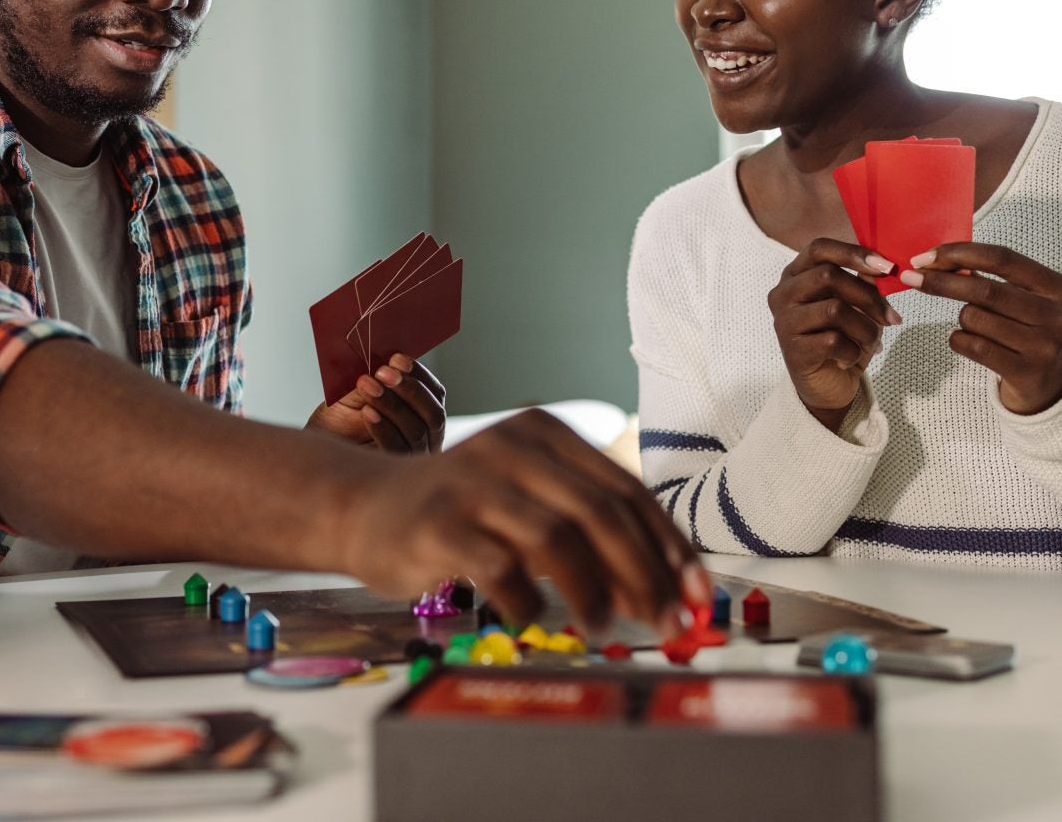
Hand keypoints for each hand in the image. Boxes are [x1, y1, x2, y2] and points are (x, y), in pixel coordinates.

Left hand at [305, 353, 446, 452]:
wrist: (318, 449)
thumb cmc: (341, 420)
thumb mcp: (359, 393)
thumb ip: (377, 379)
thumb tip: (388, 360)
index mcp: (423, 413)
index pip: (435, 393)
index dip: (419, 375)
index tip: (397, 358)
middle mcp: (427, 438)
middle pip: (433, 414)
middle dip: (409, 389)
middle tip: (383, 372)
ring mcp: (414, 458)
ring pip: (415, 430)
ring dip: (390, 404)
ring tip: (366, 386)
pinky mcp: (396, 470)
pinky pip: (397, 448)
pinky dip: (383, 427)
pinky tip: (367, 412)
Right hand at [334, 408, 712, 636]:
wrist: (365, 508)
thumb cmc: (463, 512)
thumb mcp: (528, 498)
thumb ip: (587, 528)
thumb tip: (666, 587)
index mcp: (544, 432)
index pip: (624, 488)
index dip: (667, 543)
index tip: (695, 590)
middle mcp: (512, 448)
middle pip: (600, 513)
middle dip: (645, 574)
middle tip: (665, 622)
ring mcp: (472, 483)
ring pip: (557, 538)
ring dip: (593, 592)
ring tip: (604, 628)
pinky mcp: (437, 524)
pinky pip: (500, 568)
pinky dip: (528, 600)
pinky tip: (533, 618)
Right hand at [768, 238, 900, 427]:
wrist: (829, 385)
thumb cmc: (841, 338)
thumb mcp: (856, 305)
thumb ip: (863, 281)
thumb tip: (883, 264)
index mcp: (796, 275)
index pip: (819, 248)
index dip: (853, 253)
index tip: (886, 267)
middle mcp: (783, 294)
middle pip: (828, 276)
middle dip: (868, 296)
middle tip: (891, 318)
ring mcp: (784, 322)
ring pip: (834, 309)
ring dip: (864, 328)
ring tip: (871, 342)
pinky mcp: (792, 350)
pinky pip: (833, 341)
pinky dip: (853, 350)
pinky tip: (850, 358)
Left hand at [903, 243, 1061, 415]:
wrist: (1061, 389)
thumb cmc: (1037, 334)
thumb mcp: (1033, 302)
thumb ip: (997, 280)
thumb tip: (942, 259)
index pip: (1003, 259)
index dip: (960, 253)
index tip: (926, 256)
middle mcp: (1059, 317)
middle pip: (984, 289)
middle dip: (941, 281)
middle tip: (911, 277)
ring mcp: (1045, 347)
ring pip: (975, 318)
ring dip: (962, 319)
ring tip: (977, 327)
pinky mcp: (1027, 373)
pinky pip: (972, 346)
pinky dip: (959, 339)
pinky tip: (968, 342)